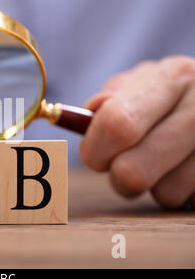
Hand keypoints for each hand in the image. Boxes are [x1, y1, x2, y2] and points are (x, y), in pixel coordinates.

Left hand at [79, 56, 194, 208]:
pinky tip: (188, 170)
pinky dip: (183, 193)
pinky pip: (191, 201)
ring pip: (164, 194)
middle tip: (122, 168)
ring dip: (155, 186)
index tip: (94, 155)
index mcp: (173, 77)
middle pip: (133, 171)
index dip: (95, 150)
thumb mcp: (142, 84)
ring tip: (167, 163)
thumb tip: (93, 110)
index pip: (117, 125)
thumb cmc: (170, 97)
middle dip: (117, 177)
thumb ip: (112, 98)